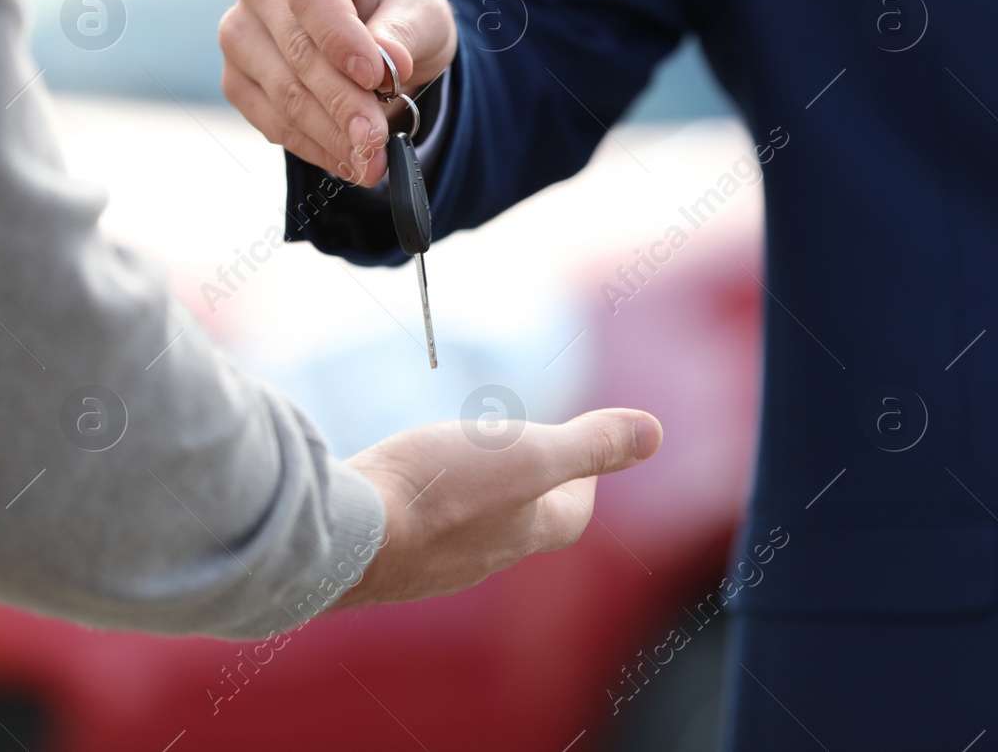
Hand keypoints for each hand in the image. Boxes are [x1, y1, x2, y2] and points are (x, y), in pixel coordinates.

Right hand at [219, 0, 457, 186]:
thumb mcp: (423, 9)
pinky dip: (310, 145)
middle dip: (343, 103)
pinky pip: (268, 118)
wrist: (378, 33)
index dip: (340, 37)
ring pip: (280, 90)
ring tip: (370, 160)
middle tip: (378, 140)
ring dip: (328, 134)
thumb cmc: (399, 8)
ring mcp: (240, 26)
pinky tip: (345, 159)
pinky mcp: (237, 74)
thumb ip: (406, 29)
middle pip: (296, 47)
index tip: (375, 76)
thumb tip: (387, 62)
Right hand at [333, 409, 662, 607]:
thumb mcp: (528, 455)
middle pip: (522, 524)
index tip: (583, 451)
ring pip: (467, 529)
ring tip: (465, 461)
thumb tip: (655, 433)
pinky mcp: (384, 557)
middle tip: (526, 450)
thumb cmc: (440, 493)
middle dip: (531, 487)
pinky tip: (405, 487)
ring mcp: (429, 564)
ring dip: (475, 496)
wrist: (343, 540)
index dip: (586, 478)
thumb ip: (590, 445)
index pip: (572, 513)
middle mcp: (481, 558)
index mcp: (524, 532)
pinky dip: (424, 505)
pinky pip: (417, 530)